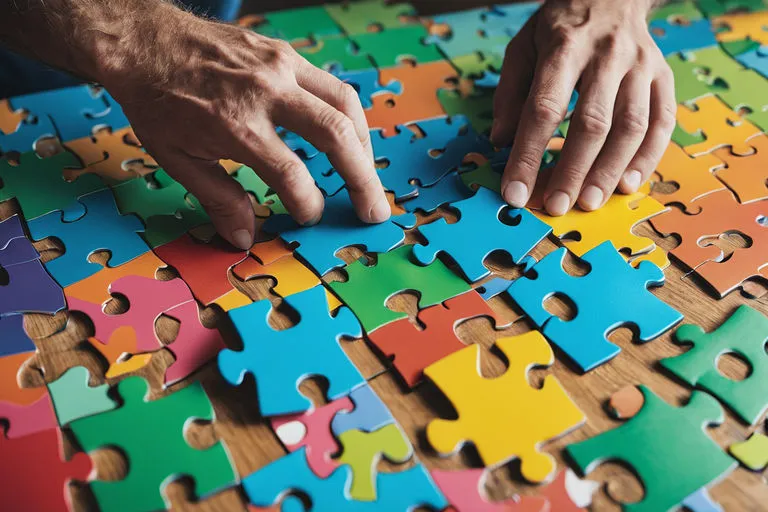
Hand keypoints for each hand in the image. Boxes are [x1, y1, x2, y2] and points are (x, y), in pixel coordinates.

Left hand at [100, 3, 388, 248]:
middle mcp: (267, 93)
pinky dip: (346, 115)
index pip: (293, 175)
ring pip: (345, 105)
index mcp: (238, 126)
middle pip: (337, 136)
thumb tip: (244, 236)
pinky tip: (346, 136)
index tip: (308, 217)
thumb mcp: (177, 158)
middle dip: (363, 179)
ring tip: (366, 174)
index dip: (308, 204)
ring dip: (364, 145)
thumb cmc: (156, 100)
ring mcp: (280, 67)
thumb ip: (218, 199)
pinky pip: (330, 84)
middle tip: (375, 210)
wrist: (143, 41)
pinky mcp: (284, 53)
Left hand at [491, 0, 675, 215]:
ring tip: (590, 202)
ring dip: (610, 170)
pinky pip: (662, 121)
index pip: (544, 109)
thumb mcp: (523, 47)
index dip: (529, 155)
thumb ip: (510, 93)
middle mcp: (607, 56)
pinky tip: (628, 184)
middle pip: (593, 122)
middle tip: (556, 205)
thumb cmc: (560, 28)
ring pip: (632, 126)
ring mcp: (641, 66)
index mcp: (564, 47)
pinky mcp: (664, 75)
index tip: (516, 191)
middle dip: (572, 170)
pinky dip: (648, 157)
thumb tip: (500, 141)